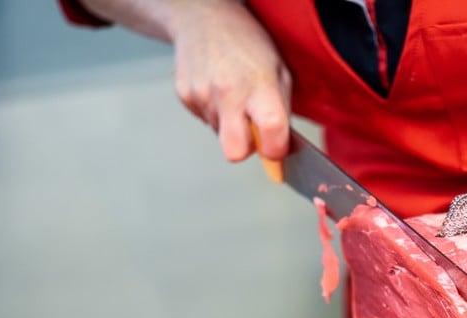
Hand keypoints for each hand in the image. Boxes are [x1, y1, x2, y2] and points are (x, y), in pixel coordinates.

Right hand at [171, 1, 291, 160]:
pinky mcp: (184, 96)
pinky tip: (217, 89)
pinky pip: (205, 121)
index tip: (276, 146)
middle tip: (252, 131)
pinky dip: (214, 112)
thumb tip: (280, 146)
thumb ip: (281, 109)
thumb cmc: (246, 43)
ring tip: (234, 94)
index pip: (271, 133)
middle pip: (235, 153)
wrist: (203, 16)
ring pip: (220, 136)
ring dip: (230, 124)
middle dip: (246, 149)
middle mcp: (228, 91)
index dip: (276, 149)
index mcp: (258, 84)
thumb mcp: (278, 69)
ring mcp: (202, 94)